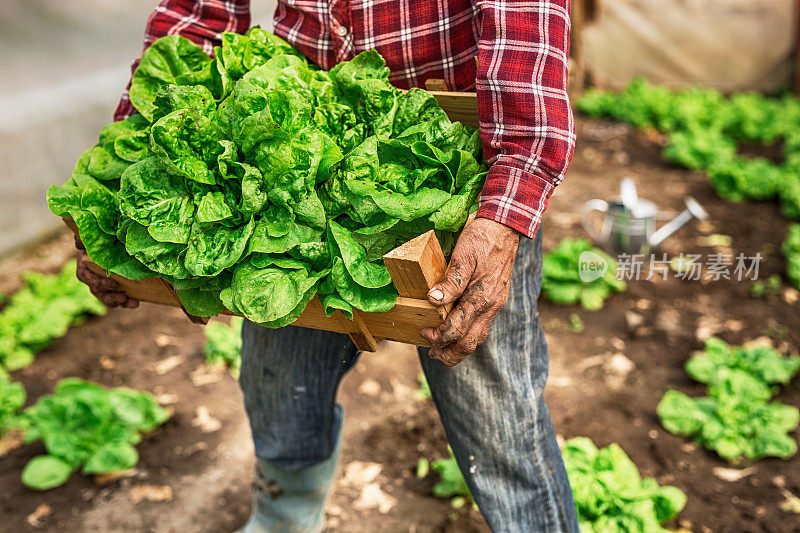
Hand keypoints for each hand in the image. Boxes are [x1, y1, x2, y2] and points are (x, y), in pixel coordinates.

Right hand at [74, 236, 138, 307]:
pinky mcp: (115, 288)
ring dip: (119, 302)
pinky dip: (127, 302)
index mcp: (84, 265)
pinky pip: (119, 299)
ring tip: (132, 303)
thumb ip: (83, 239)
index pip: (84, 276)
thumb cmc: (99, 237)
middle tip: (122, 297)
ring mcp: (103, 285)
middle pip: (97, 291)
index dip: (97, 283)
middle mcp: (92, 277)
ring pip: (107, 298)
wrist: (112, 240)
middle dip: (110, 297)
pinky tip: (136, 302)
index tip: (113, 284)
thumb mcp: (91, 236)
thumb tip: (80, 244)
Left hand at [421, 218, 519, 365]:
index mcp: (482, 298)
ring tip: (442, 348)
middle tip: (432, 352)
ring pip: (478, 338)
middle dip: (450, 354)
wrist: (505, 227)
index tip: (424, 333)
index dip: (438, 337)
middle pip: (470, 344)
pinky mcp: (496, 299)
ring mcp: (496, 304)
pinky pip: (482, 326)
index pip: (457, 330)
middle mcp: (491, 306)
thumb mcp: (463, 256)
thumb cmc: (482, 239)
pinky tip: (458, 330)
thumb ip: (450, 282)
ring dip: (459, 348)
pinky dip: (468, 335)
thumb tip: (433, 301)